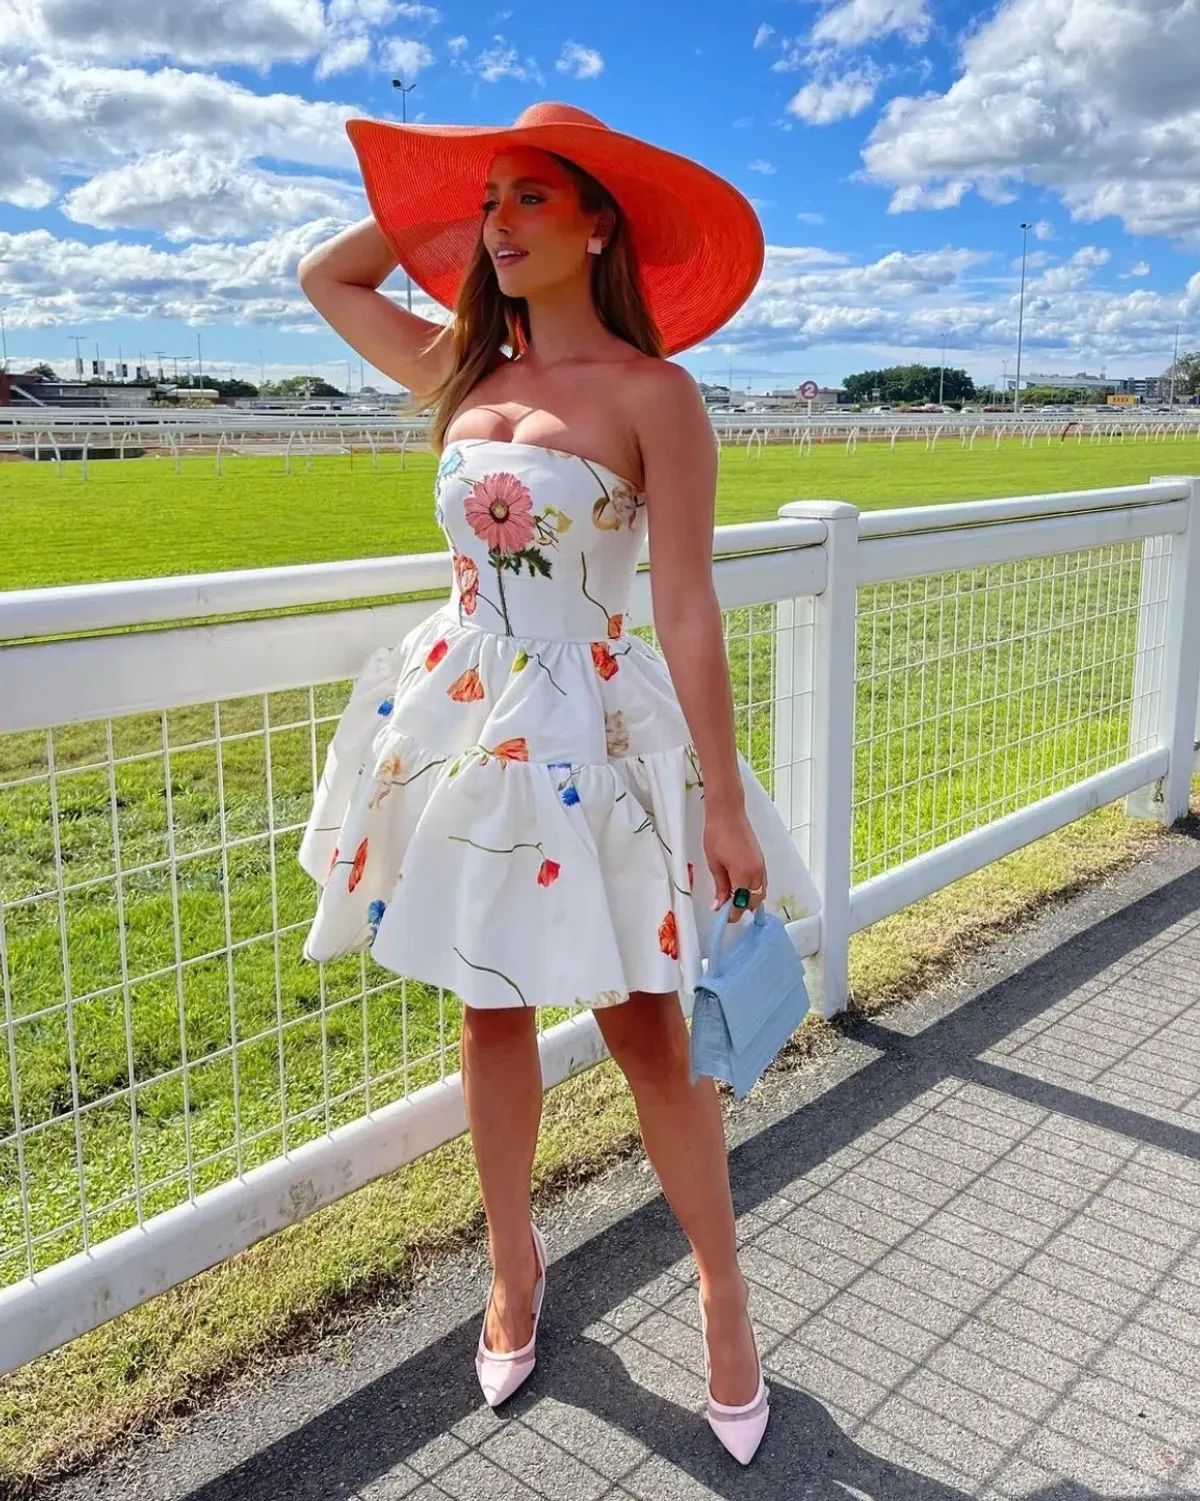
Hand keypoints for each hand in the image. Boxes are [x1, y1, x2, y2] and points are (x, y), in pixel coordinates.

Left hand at [704, 803, 766, 919]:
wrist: (728, 812)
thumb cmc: (717, 834)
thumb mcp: (714, 864)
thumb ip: (720, 887)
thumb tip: (719, 905)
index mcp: (744, 875)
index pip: (741, 904)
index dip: (733, 914)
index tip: (723, 917)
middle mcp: (757, 873)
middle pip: (755, 901)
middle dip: (743, 908)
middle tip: (728, 910)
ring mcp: (762, 866)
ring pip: (761, 892)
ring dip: (750, 899)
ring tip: (734, 900)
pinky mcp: (761, 859)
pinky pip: (762, 882)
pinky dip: (754, 889)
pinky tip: (742, 888)